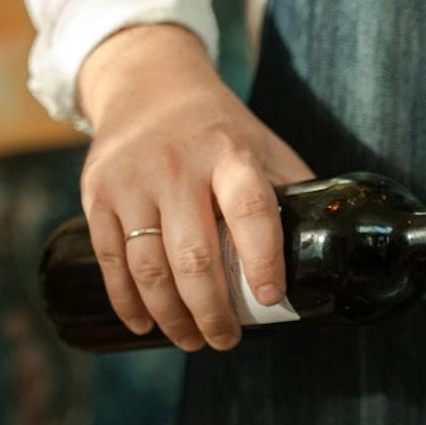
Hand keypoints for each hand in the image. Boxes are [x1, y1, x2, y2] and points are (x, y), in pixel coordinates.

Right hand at [78, 24, 312, 350]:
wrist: (147, 84)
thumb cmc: (218, 129)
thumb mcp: (262, 145)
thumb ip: (289, 192)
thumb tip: (327, 252)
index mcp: (230, 155)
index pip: (251, 210)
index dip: (262, 259)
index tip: (269, 298)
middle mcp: (177, 167)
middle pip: (194, 256)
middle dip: (212, 311)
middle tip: (226, 340)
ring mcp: (132, 181)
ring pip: (149, 267)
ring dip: (171, 316)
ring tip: (192, 340)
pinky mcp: (98, 195)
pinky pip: (111, 261)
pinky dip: (128, 302)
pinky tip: (145, 325)